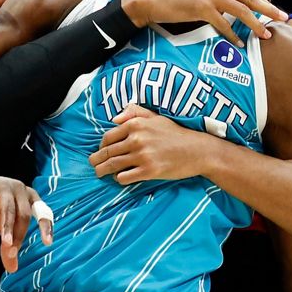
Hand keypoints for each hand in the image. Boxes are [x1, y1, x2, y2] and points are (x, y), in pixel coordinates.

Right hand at [0, 173, 51, 272]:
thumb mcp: (4, 225)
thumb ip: (9, 244)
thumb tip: (12, 269)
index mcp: (30, 197)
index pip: (42, 212)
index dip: (46, 227)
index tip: (48, 243)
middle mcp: (20, 189)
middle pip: (24, 214)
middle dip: (19, 234)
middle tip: (12, 251)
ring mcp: (3, 186)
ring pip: (8, 209)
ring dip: (7, 228)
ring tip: (5, 243)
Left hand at [89, 105, 218, 183]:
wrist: (198, 150)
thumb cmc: (176, 133)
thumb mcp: (155, 117)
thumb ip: (134, 113)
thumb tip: (114, 119)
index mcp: (136, 124)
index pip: (108, 137)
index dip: (101, 146)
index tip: (100, 151)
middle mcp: (137, 139)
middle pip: (108, 152)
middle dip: (96, 160)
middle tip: (93, 164)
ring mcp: (142, 156)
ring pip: (112, 165)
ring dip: (102, 170)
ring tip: (99, 173)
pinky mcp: (149, 171)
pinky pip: (125, 177)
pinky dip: (119, 178)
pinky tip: (120, 178)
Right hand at [121, 0, 287, 46]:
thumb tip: (230, 4)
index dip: (260, 1)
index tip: (271, 10)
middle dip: (268, 9)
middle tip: (283, 18)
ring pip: (242, 11)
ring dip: (256, 24)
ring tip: (265, 34)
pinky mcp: (203, 8)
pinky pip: (224, 24)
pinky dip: (233, 35)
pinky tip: (239, 42)